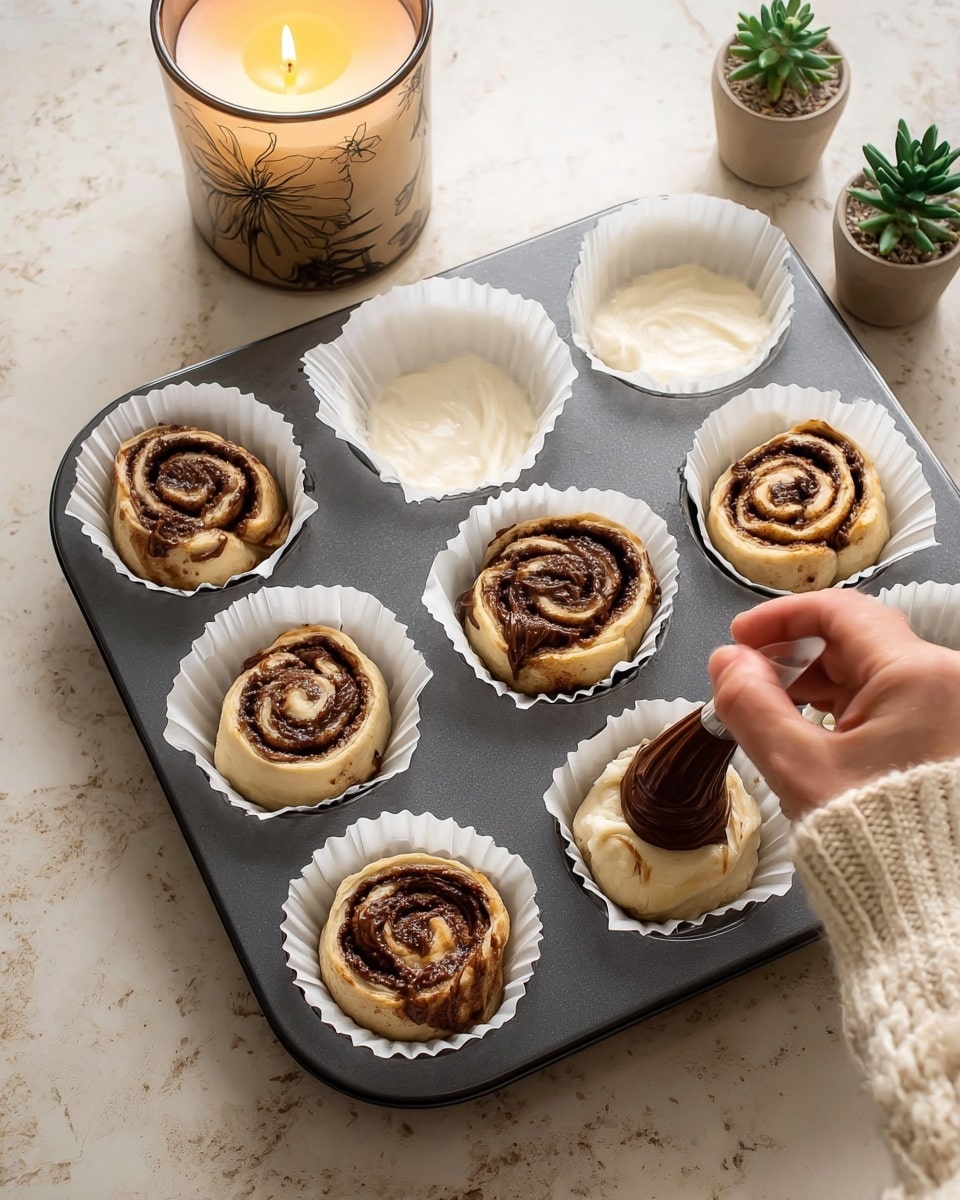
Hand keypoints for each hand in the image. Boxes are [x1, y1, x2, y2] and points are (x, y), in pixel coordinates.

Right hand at [708, 589, 959, 818]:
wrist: (931, 906)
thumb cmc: (877, 843)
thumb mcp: (797, 768)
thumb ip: (750, 705)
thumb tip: (727, 663)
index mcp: (917, 676)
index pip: (840, 611)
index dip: (780, 619)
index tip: (741, 636)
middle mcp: (946, 684)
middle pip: (855, 641)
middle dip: (793, 656)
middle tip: (746, 678)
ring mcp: (949, 712)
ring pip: (870, 673)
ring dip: (815, 683)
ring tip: (770, 712)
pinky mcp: (944, 739)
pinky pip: (888, 703)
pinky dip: (844, 708)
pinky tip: (810, 733)